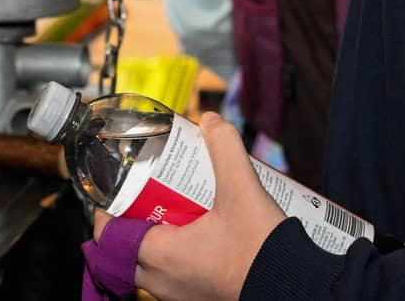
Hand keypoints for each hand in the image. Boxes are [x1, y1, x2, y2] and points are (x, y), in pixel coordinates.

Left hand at [89, 114, 285, 300]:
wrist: (295, 287)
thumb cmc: (263, 250)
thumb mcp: (242, 189)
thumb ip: (225, 148)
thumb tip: (210, 122)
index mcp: (162, 257)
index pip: (110, 236)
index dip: (108, 210)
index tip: (119, 189)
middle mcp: (164, 283)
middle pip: (127, 250)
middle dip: (133, 221)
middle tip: (150, 195)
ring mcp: (182, 296)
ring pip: (150, 267)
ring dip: (155, 239)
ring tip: (177, 210)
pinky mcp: (200, 299)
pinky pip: (173, 278)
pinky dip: (176, 256)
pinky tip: (201, 234)